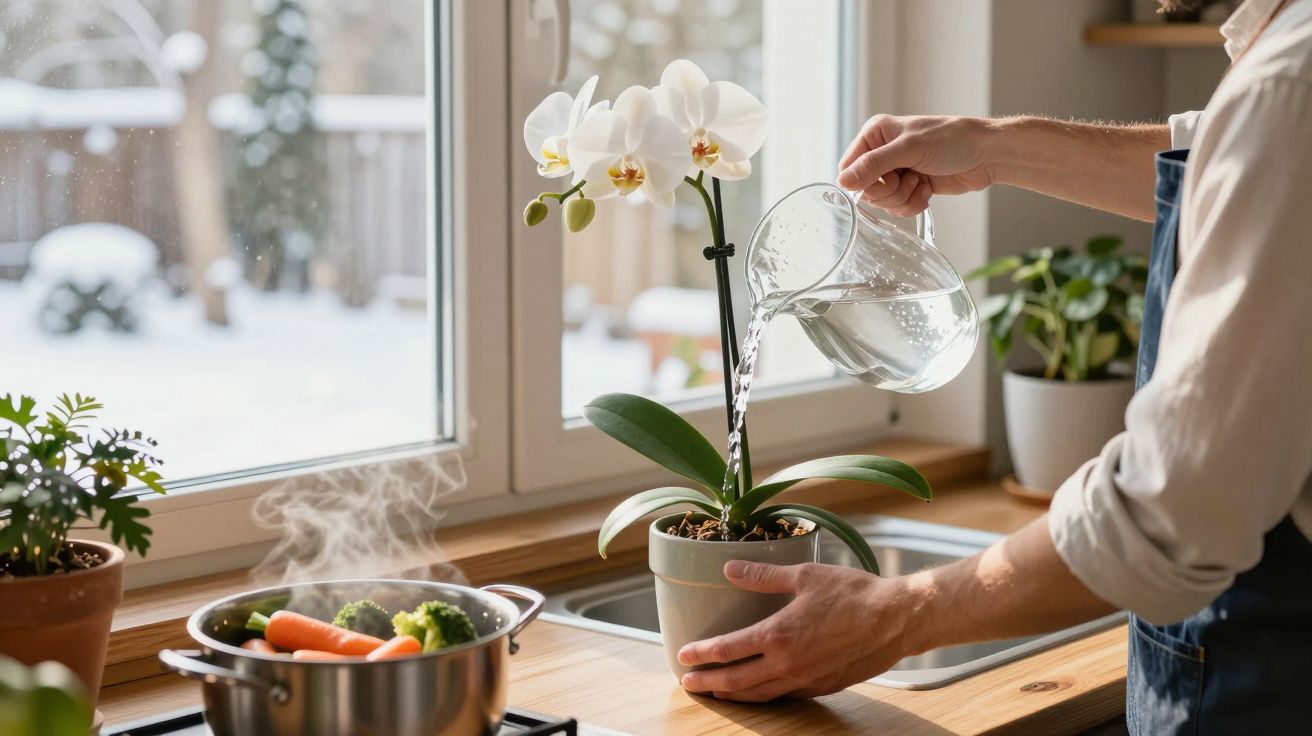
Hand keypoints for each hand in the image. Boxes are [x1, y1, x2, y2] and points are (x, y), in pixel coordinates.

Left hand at [677, 560, 916, 701]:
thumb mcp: (804, 575)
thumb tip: (729, 568)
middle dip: (708, 682)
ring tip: (716, 692)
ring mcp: (805, 679)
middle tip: (689, 683)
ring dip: (734, 695)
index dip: (702, 654)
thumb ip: (763, 575)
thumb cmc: (853, 593)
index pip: (728, 649)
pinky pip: (785, 696)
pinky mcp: (823, 686)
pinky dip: (765, 696)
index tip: (684, 656)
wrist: (896, 620)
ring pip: (760, 695)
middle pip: (737, 681)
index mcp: (778, 634)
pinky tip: (759, 691)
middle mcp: (787, 663)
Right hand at [837, 115, 999, 215]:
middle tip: (909, 179)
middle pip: (865, 188)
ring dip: (903, 199)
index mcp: (876, 134)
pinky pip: (898, 207)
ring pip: (882, 201)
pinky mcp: (910, 187)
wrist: (987, 155)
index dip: (863, 181)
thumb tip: (843, 180)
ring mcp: (897, 171)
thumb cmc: (953, 140)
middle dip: (889, 191)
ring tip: (922, 183)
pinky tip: (927, 191)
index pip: (849, 167)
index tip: (886, 180)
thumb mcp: (909, 149)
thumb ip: (874, 165)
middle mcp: (883, 152)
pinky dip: (912, 204)